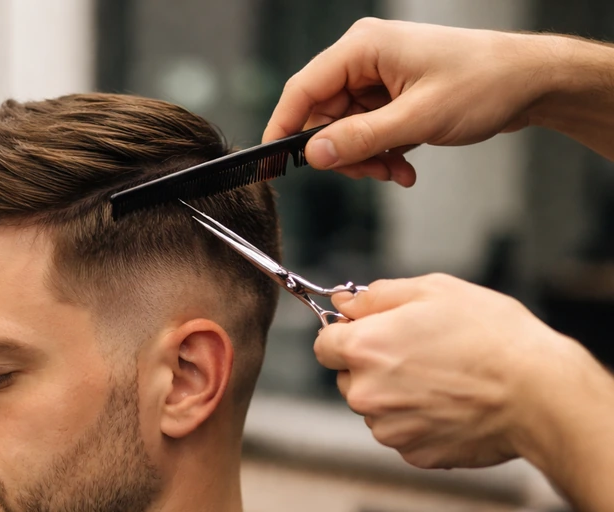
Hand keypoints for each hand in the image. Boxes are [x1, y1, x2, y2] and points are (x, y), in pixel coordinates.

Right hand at [263, 18, 552, 185]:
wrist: (530, 82)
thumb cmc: (484, 83)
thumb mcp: (418, 119)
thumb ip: (361, 139)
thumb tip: (314, 155)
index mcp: (364, 48)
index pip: (303, 90)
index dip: (283, 128)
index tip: (271, 165)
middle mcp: (365, 60)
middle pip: (323, 117)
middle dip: (344, 154)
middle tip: (371, 172)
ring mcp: (378, 79)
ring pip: (345, 132)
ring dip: (366, 159)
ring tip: (397, 170)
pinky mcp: (390, 96)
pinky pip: (367, 133)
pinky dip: (380, 155)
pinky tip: (404, 165)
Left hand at [313, 274, 575, 468]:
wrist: (538, 392)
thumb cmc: (493, 337)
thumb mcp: (433, 291)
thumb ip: (376, 296)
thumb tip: (343, 302)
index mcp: (364, 349)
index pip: (324, 346)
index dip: (346, 336)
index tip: (370, 333)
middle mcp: (366, 394)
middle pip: (349, 379)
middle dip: (373, 367)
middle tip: (421, 354)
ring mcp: (388, 429)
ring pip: (376, 408)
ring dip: (396, 396)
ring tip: (444, 380)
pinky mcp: (413, 453)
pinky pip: (403, 433)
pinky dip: (420, 421)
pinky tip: (452, 405)